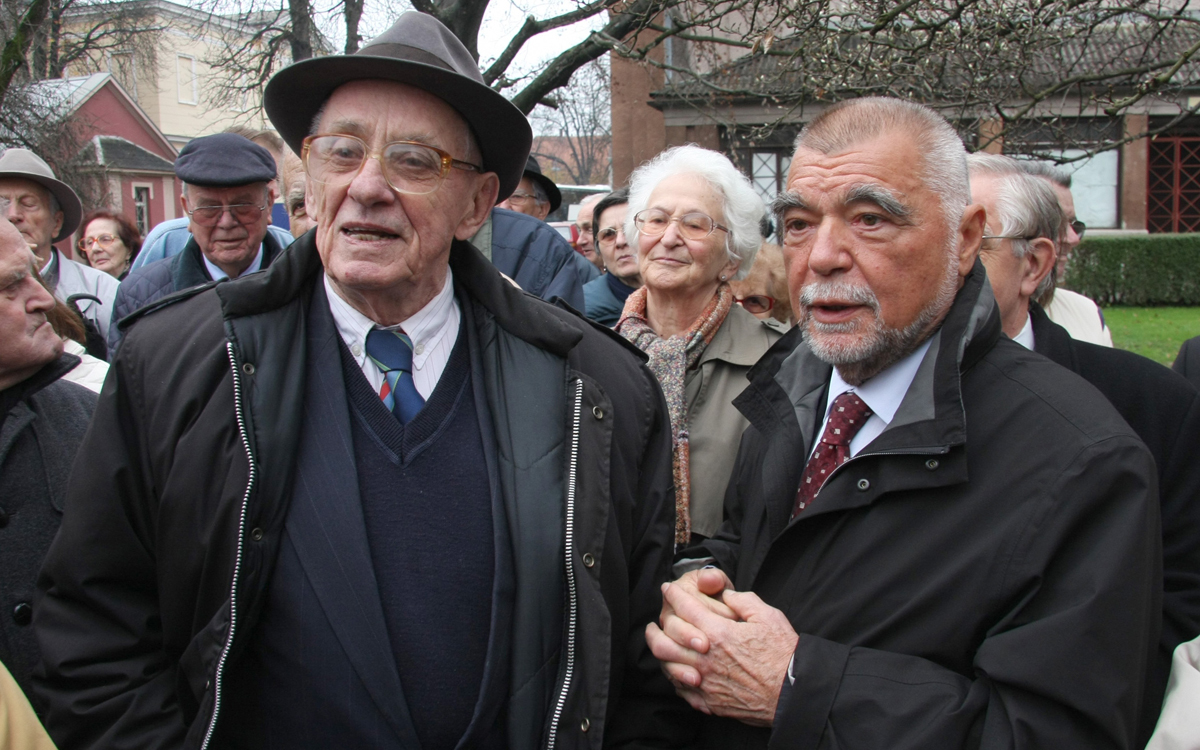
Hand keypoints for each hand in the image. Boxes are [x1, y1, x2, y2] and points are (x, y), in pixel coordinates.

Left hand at [647, 585, 797, 725]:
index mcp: (719, 634)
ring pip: (668, 666)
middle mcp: (706, 659)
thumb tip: (725, 595)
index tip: (667, 588)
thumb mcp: (768, 616)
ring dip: (660, 652)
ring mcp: (706, 682)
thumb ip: (742, 600)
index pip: (685, 609)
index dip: (673, 595)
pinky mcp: (710, 701)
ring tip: (658, 644)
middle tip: (655, 619)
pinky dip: (674, 677)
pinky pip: (681, 689)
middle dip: (656, 625)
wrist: (794, 692)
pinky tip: (676, 670)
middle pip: (665, 640)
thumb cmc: (784, 654)